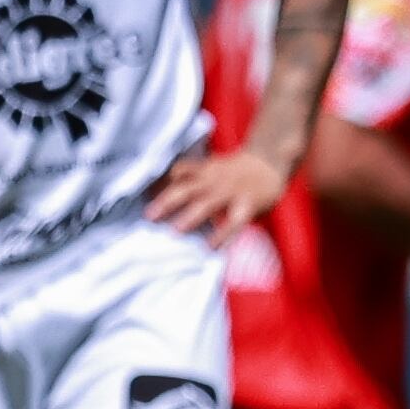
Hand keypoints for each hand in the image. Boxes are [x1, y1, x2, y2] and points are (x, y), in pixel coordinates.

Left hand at [149, 150, 289, 243]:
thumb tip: (159, 191)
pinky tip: (210, 247)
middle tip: (148, 216)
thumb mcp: (212, 166)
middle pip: (187, 188)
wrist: (270, 161)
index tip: (139, 195)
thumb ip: (192, 177)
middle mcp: (214, 179)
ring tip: (175, 231)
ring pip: (207, 203)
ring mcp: (231, 191)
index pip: (177, 172)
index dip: (158, 183)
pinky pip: (233, 222)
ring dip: (190, 217)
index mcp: (204, 169)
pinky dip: (221, 235)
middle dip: (167, 201)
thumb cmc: (236, 169)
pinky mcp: (247, 204)